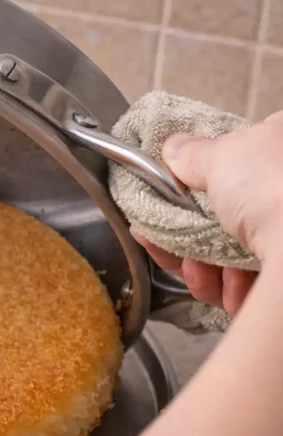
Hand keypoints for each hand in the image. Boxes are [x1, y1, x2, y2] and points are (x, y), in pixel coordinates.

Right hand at [136, 113, 282, 313]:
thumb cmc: (274, 188)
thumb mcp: (223, 157)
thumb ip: (194, 154)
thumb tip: (174, 148)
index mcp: (280, 145)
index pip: (232, 163)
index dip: (193, 185)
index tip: (164, 203)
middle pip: (222, 215)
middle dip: (189, 238)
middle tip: (169, 245)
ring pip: (231, 252)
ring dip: (203, 268)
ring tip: (199, 274)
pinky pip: (249, 280)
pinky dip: (229, 288)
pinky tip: (224, 290)